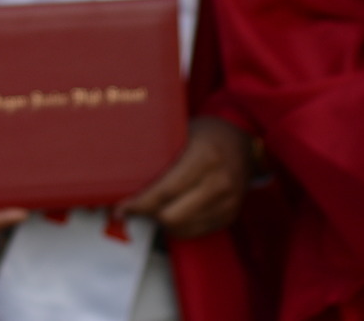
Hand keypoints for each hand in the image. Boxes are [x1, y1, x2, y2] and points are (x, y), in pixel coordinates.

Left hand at [118, 116, 250, 238]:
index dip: (139, 204)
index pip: (166, 191)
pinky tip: (171, 212)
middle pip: (172, 216)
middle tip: (133, 208)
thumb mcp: (184, 132)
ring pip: (183, 228)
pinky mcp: (230, 215)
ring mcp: (228, 202)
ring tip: (151, 209)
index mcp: (205, 158)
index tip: (120, 209)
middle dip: (148, 215)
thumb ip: (162, 154)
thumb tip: (123, 174)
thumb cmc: (206, 133)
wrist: (244, 140)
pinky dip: (179, 226)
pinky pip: (196, 231)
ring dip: (162, 223)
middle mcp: (219, 182)